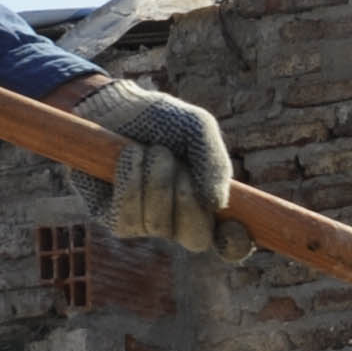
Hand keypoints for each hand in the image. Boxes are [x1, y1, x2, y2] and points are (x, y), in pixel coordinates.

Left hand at [65, 78, 250, 261]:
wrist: (116, 107)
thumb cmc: (162, 119)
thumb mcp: (198, 129)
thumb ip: (215, 163)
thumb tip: (217, 205)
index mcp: (209, 204)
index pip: (230, 243)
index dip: (236, 243)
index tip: (235, 227)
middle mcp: (180, 221)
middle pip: (196, 240)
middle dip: (189, 201)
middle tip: (180, 167)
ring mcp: (148, 223)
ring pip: (159, 225)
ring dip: (157, 180)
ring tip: (151, 151)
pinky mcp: (115, 219)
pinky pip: (128, 218)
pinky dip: (131, 182)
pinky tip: (129, 157)